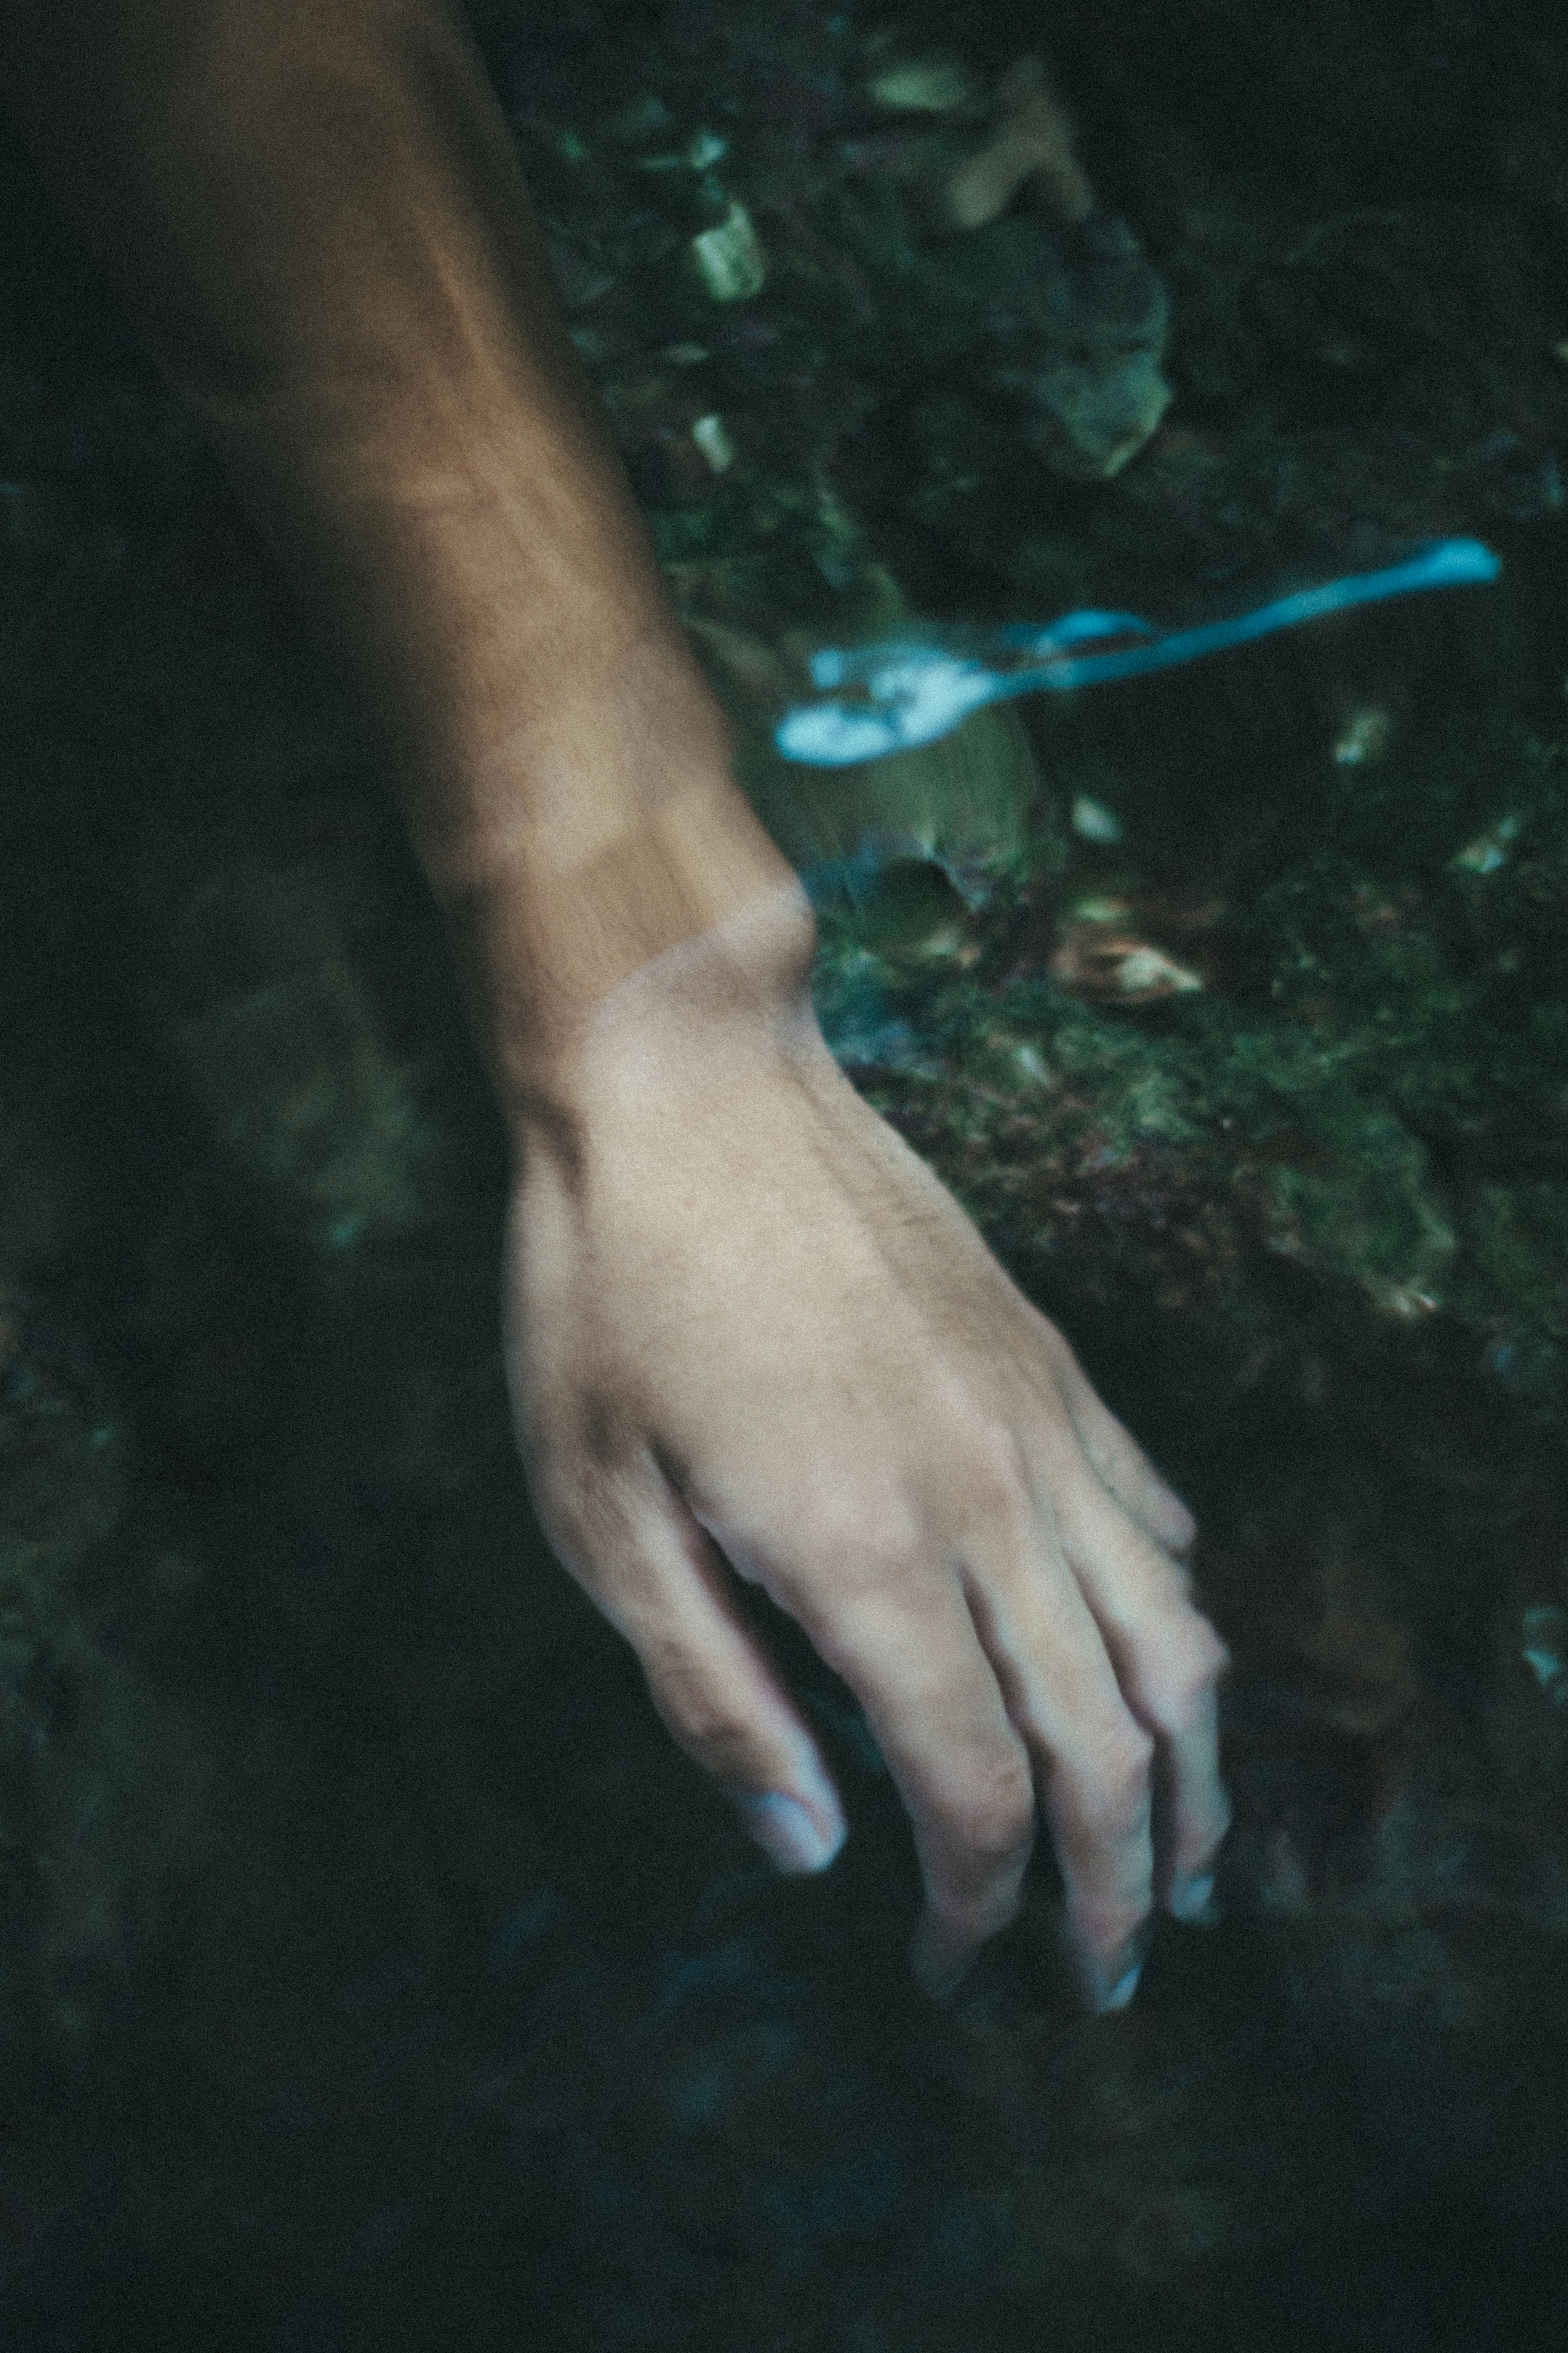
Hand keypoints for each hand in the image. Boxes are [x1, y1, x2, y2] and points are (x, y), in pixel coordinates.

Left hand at [500, 885, 1229, 2007]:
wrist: (688, 1084)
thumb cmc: (612, 1298)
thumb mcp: (598, 1514)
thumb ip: (709, 1692)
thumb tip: (808, 1845)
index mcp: (864, 1559)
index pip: (976, 1794)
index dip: (974, 1907)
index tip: (946, 1965)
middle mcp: (986, 1503)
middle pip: (1108, 1744)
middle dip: (1116, 1885)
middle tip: (1099, 1972)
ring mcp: (1038, 1427)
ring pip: (1176, 1642)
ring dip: (1190, 1776)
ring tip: (1184, 1858)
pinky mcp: (1051, 1365)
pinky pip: (1155, 1518)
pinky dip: (1177, 1618)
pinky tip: (1157, 1664)